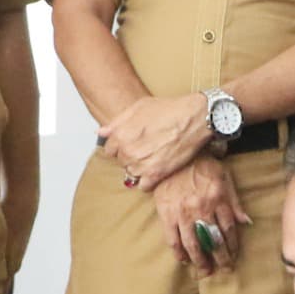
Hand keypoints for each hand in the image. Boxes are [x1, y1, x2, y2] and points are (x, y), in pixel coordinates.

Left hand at [99, 93, 214, 190]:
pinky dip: (148, 181)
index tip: (131, 143)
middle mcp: (128, 151)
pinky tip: (156, 169)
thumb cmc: (169, 110)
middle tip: (146, 147)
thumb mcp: (139, 108)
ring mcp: (141, 164)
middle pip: (121, 161)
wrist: (194, 118)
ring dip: (139, 168)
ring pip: (131, 173)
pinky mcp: (156, 174)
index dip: (121, 145)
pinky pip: (143, 186)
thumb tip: (101, 132)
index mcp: (121, 134)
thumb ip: (117, 122)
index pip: (109, 149)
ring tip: (153, 157)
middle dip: (131, 156)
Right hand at [149, 157, 251, 276]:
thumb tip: (246, 222)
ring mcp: (183, 212)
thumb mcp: (225, 178)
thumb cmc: (203, 165)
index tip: (234, 256)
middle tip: (224, 269)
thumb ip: (235, 202)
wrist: (175, 155)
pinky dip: (179, 252)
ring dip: (201, 261)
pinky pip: (173, 239)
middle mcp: (202, 208)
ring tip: (206, 270)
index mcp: (218, 199)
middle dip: (220, 258)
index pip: (229, 229)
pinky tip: (184, 260)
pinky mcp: (167, 214)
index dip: (232, 246)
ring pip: (194, 244)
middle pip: (213, 240)